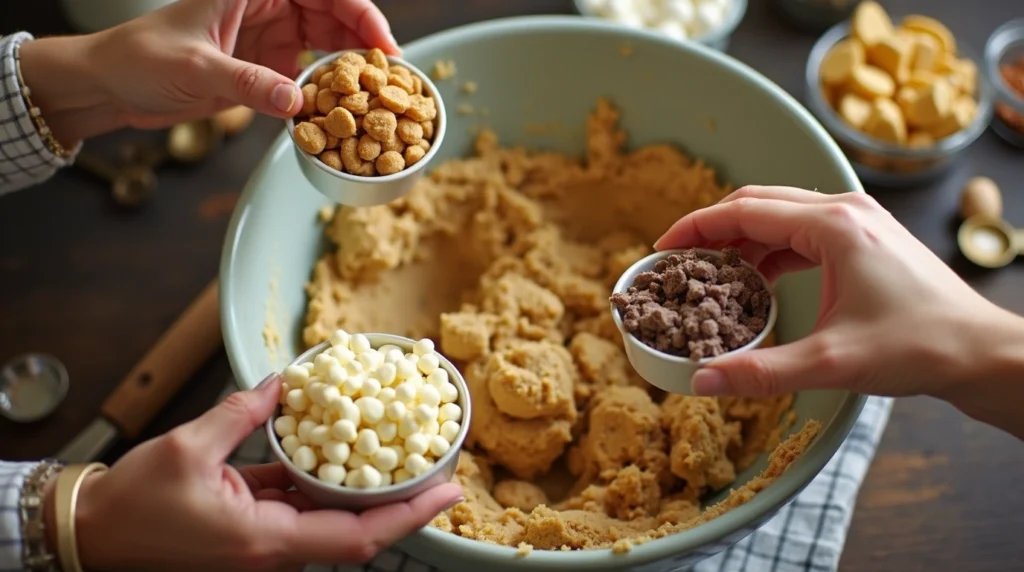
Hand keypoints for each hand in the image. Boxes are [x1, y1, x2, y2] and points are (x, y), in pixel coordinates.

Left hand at [20, 0, 398, 141]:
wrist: (113, 86)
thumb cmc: (141, 57)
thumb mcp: (196, 67)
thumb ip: (248, 82)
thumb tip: (298, 101)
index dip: (357, 10)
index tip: (380, 40)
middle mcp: (269, 8)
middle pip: (334, 15)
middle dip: (366, 41)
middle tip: (391, 76)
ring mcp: (271, 39)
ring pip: (329, 45)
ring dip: (353, 69)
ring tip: (377, 95)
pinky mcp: (268, 70)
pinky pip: (311, 77)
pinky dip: (330, 92)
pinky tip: (345, 110)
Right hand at [58, 375, 461, 571]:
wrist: (93, 536)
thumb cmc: (133, 504)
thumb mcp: (190, 447)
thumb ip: (242, 412)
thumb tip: (279, 383)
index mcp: (265, 538)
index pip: (357, 536)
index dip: (410, 515)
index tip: (448, 491)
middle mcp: (274, 551)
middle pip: (357, 531)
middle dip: (404, 502)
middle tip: (442, 466)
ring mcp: (267, 545)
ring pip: (335, 521)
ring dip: (372, 493)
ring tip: (408, 455)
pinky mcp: (255, 533)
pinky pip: (305, 510)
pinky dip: (329, 485)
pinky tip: (345, 452)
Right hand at [655, 185, 1023, 436]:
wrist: (981, 351)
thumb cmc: (918, 347)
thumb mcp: (831, 363)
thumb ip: (760, 370)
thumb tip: (701, 382)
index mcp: (832, 225)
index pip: (744, 211)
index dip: (696, 227)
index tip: (662, 248)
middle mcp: (844, 210)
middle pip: (758, 202)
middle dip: (713, 228)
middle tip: (679, 260)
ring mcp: (858, 221)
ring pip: (781, 214)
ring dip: (742, 239)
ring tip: (711, 273)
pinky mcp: (866, 238)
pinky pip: (802, 231)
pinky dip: (771, 248)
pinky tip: (757, 279)